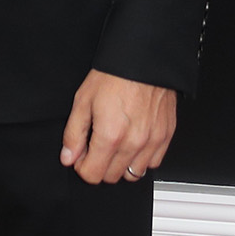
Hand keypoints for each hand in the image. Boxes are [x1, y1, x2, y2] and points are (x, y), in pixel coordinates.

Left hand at [58, 70, 175, 184]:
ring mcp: (152, 141)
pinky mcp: (166, 135)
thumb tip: (68, 157)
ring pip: (133, 174)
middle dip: (100, 165)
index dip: (82, 165)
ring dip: (121, 165)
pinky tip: (134, 143)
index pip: (92, 174)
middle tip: (97, 146)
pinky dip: (142, 158)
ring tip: (116, 145)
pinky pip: (153, 163)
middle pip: (111, 177)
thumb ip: (74, 133)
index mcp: (110, 135)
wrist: (144, 58)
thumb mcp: (83, 99)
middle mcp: (133, 142)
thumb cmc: (115, 74)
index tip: (82, 154)